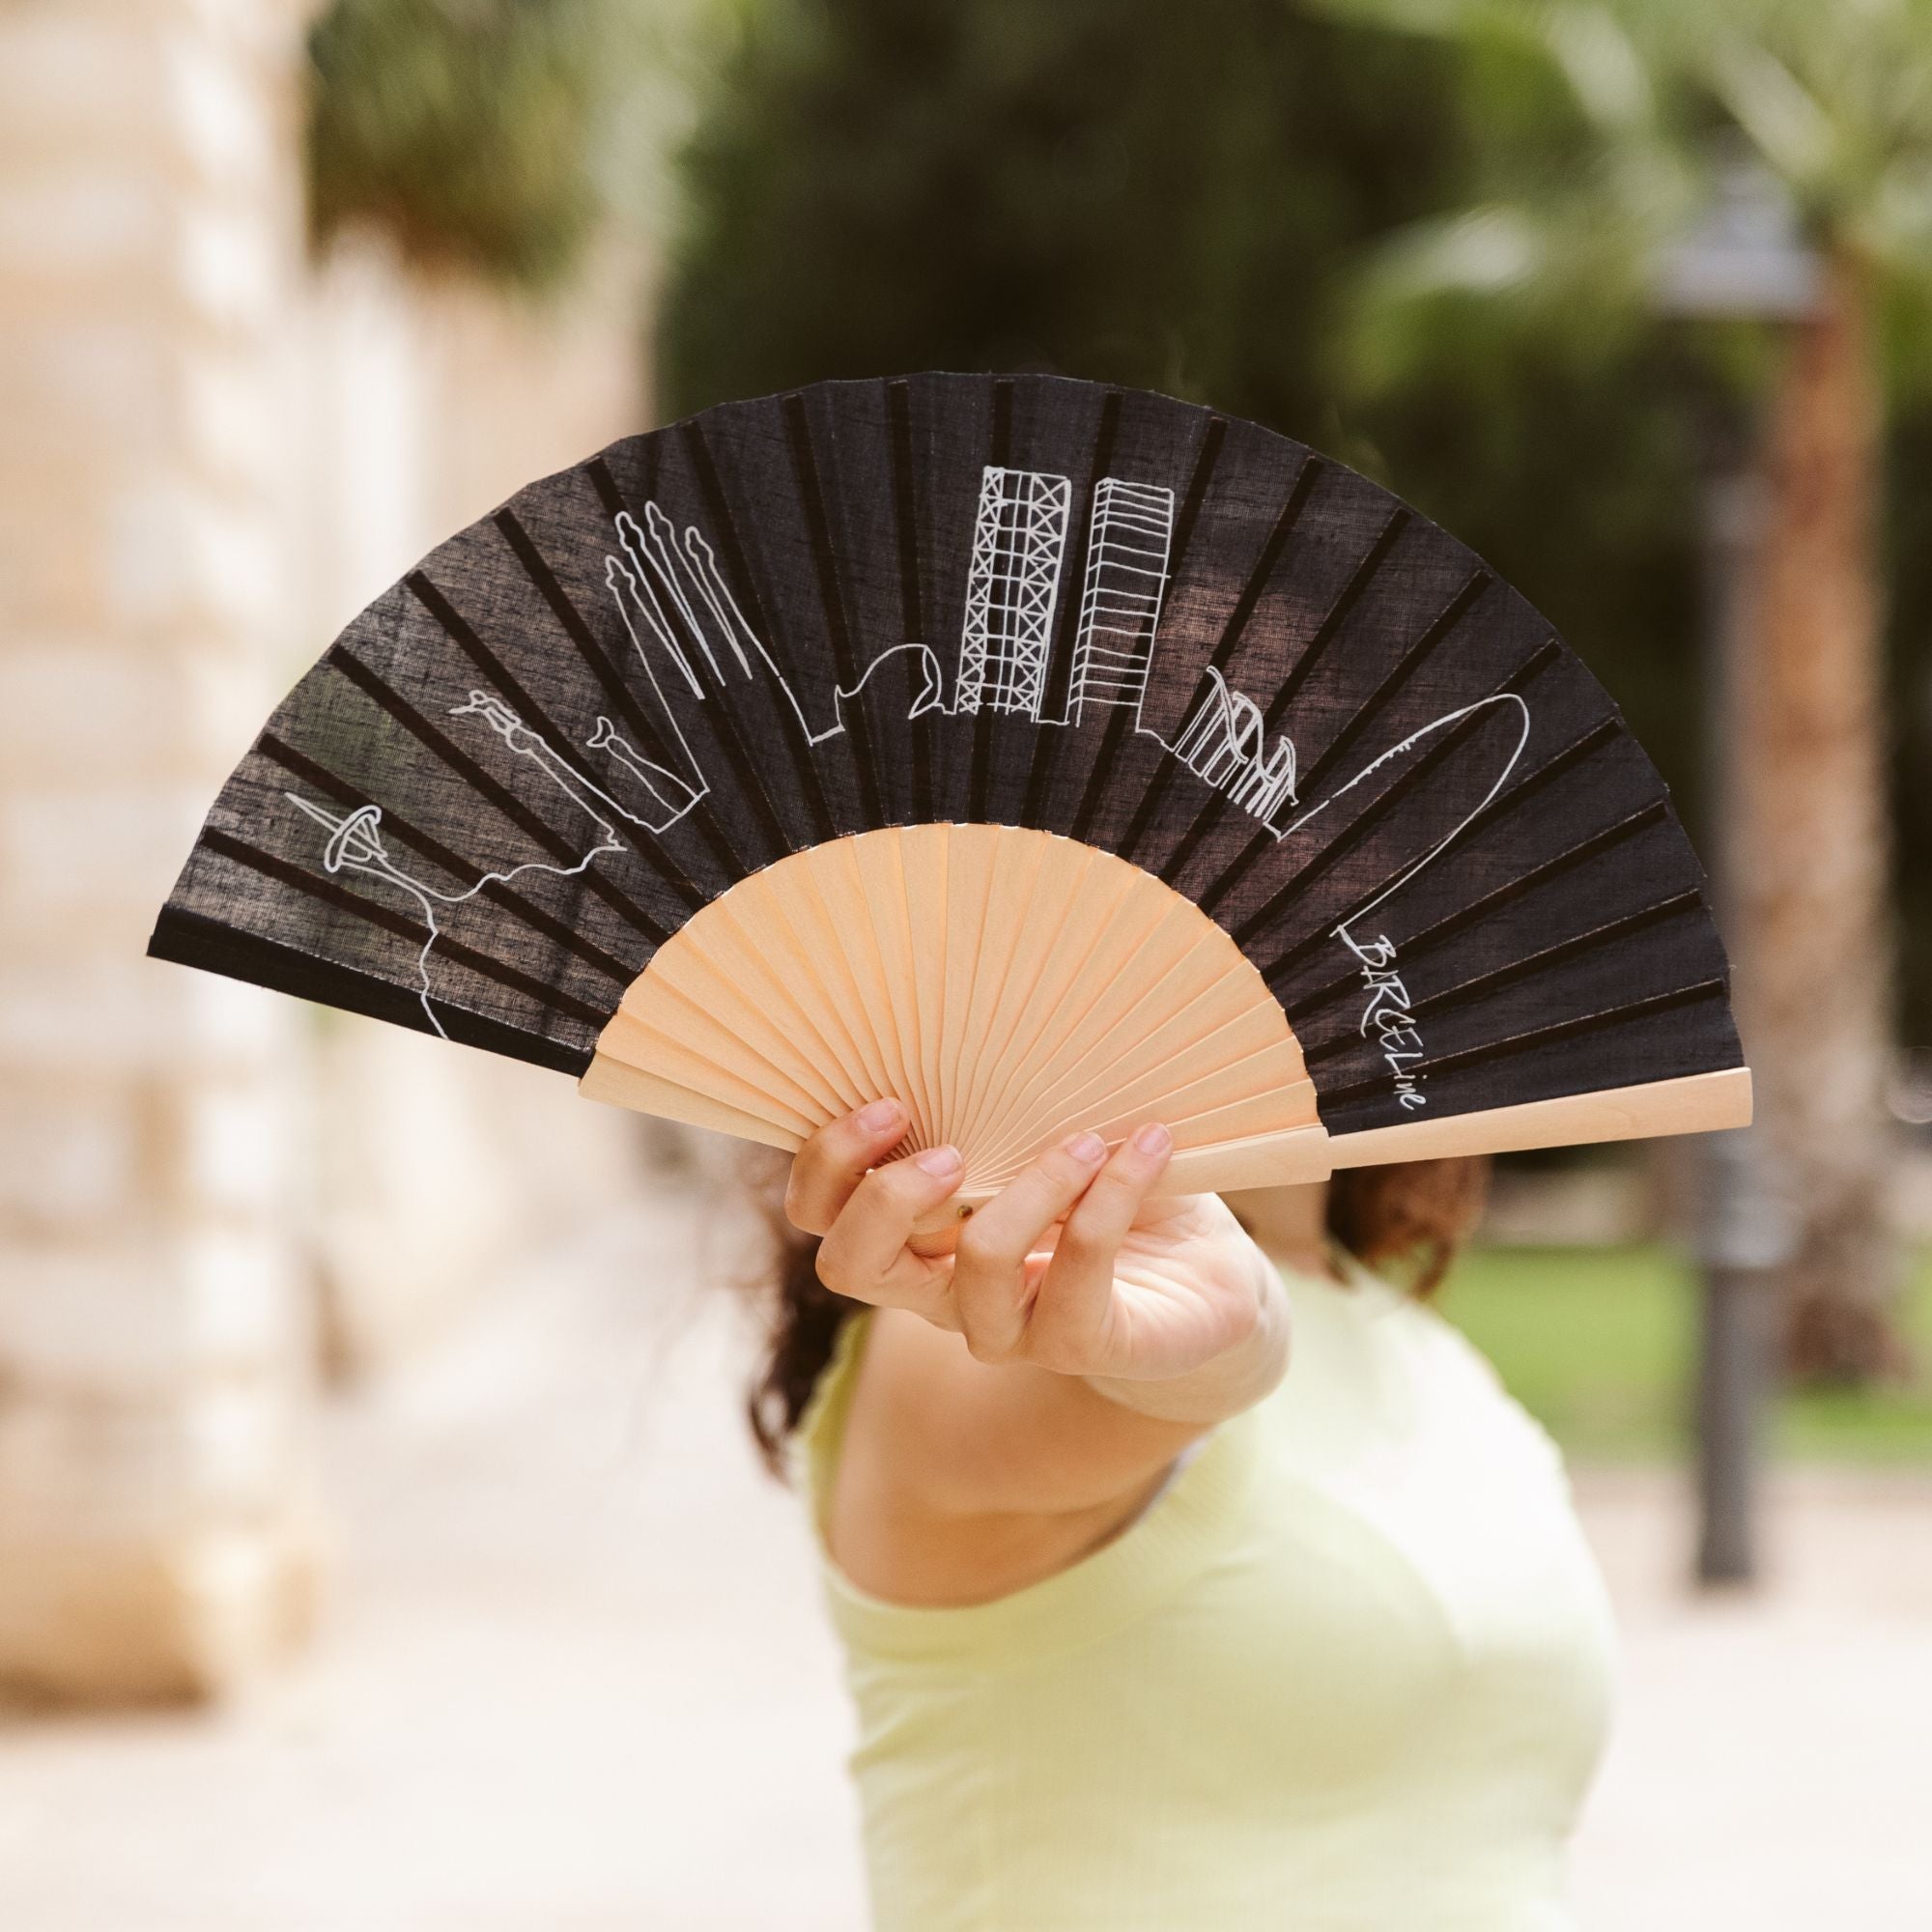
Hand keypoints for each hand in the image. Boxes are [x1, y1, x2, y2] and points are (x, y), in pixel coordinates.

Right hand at [785, 1103, 1284, 1400]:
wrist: (1207, 1281)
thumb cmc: (1111, 1194)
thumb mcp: (1045, 1138)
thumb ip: (1003, 1107)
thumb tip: (984, 1015)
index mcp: (915, 1234)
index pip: (820, 1213)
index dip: (829, 1164)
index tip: (892, 1101)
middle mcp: (942, 1289)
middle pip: (848, 1266)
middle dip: (884, 1197)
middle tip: (953, 1146)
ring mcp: (1008, 1328)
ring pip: (976, 1264)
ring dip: (1033, 1185)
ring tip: (1089, 1139)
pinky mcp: (1081, 1345)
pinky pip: (1077, 1273)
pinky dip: (1110, 1200)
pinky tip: (1148, 1149)